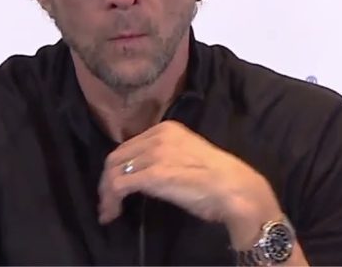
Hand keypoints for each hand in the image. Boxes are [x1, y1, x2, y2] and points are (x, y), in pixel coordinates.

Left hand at [97, 120, 282, 248]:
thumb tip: (143, 172)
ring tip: (109, 211)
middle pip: (116, 157)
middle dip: (107, 181)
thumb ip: (164, 157)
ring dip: (106, 194)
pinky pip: (118, 185)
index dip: (117, 168)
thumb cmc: (218, 179)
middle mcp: (157, 136)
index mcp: (166, 129)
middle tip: (108, 202)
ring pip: (113, 171)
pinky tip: (112, 213)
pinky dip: (110, 200)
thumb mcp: (187, 156)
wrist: (235, 189)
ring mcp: (154, 154)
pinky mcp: (153, 175)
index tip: (115, 187)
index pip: (129, 146)